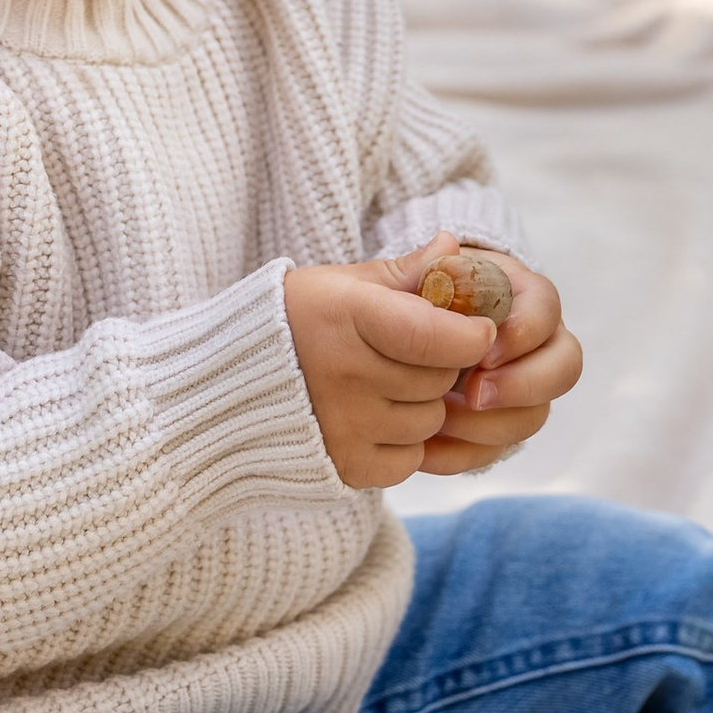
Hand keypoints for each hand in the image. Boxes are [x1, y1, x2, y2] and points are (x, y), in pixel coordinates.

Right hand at [283, 254, 497, 487]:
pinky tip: (379, 419)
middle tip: (417, 356)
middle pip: (440, 379)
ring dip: (425, 406)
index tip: (480, 330)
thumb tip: (451, 248)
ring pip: (431, 420)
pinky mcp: (346, 465)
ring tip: (391, 387)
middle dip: (442, 367)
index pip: (434, 335)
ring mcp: (344, 425)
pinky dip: (406, 443)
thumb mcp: (345, 284)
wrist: (232, 384)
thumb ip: (405, 271)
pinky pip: (411, 459)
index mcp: (346, 316)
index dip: (470, 335)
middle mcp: (343, 373)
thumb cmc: (300, 322)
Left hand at [395, 233, 582, 476]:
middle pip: (565, 367)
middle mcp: (537, 343)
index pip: (546, 309)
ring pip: (536, 416)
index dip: (523, 333)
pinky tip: (426, 449)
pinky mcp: (499, 425)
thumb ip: (425, 265)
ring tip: (440, 419)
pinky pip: (498, 451)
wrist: (398, 334)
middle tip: (475, 394)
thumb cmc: (412, 296)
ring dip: (490, 425)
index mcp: (521, 296)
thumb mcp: (411, 278)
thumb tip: (445, 245)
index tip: (482, 351)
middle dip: (523, 385)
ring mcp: (524, 388)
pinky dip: (463, 454)